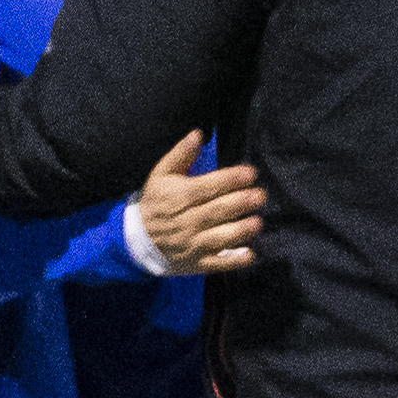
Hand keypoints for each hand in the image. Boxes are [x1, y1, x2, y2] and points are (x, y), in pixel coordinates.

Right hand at [135, 130, 266, 272]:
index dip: (230, 179)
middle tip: (260, 195)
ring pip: (219, 238)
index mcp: (180, 196)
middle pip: (216, 211)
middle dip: (240, 203)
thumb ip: (180, 155)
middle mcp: (187, 221)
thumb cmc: (155, 203)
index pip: (208, 187)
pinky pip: (217, 264)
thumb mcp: (161, 175)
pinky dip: (234, 261)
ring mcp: (192, 244)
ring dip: (239, 231)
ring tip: (257, 222)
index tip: (250, 173)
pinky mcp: (197, 263)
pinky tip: (250, 254)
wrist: (136, 240)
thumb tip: (197, 134)